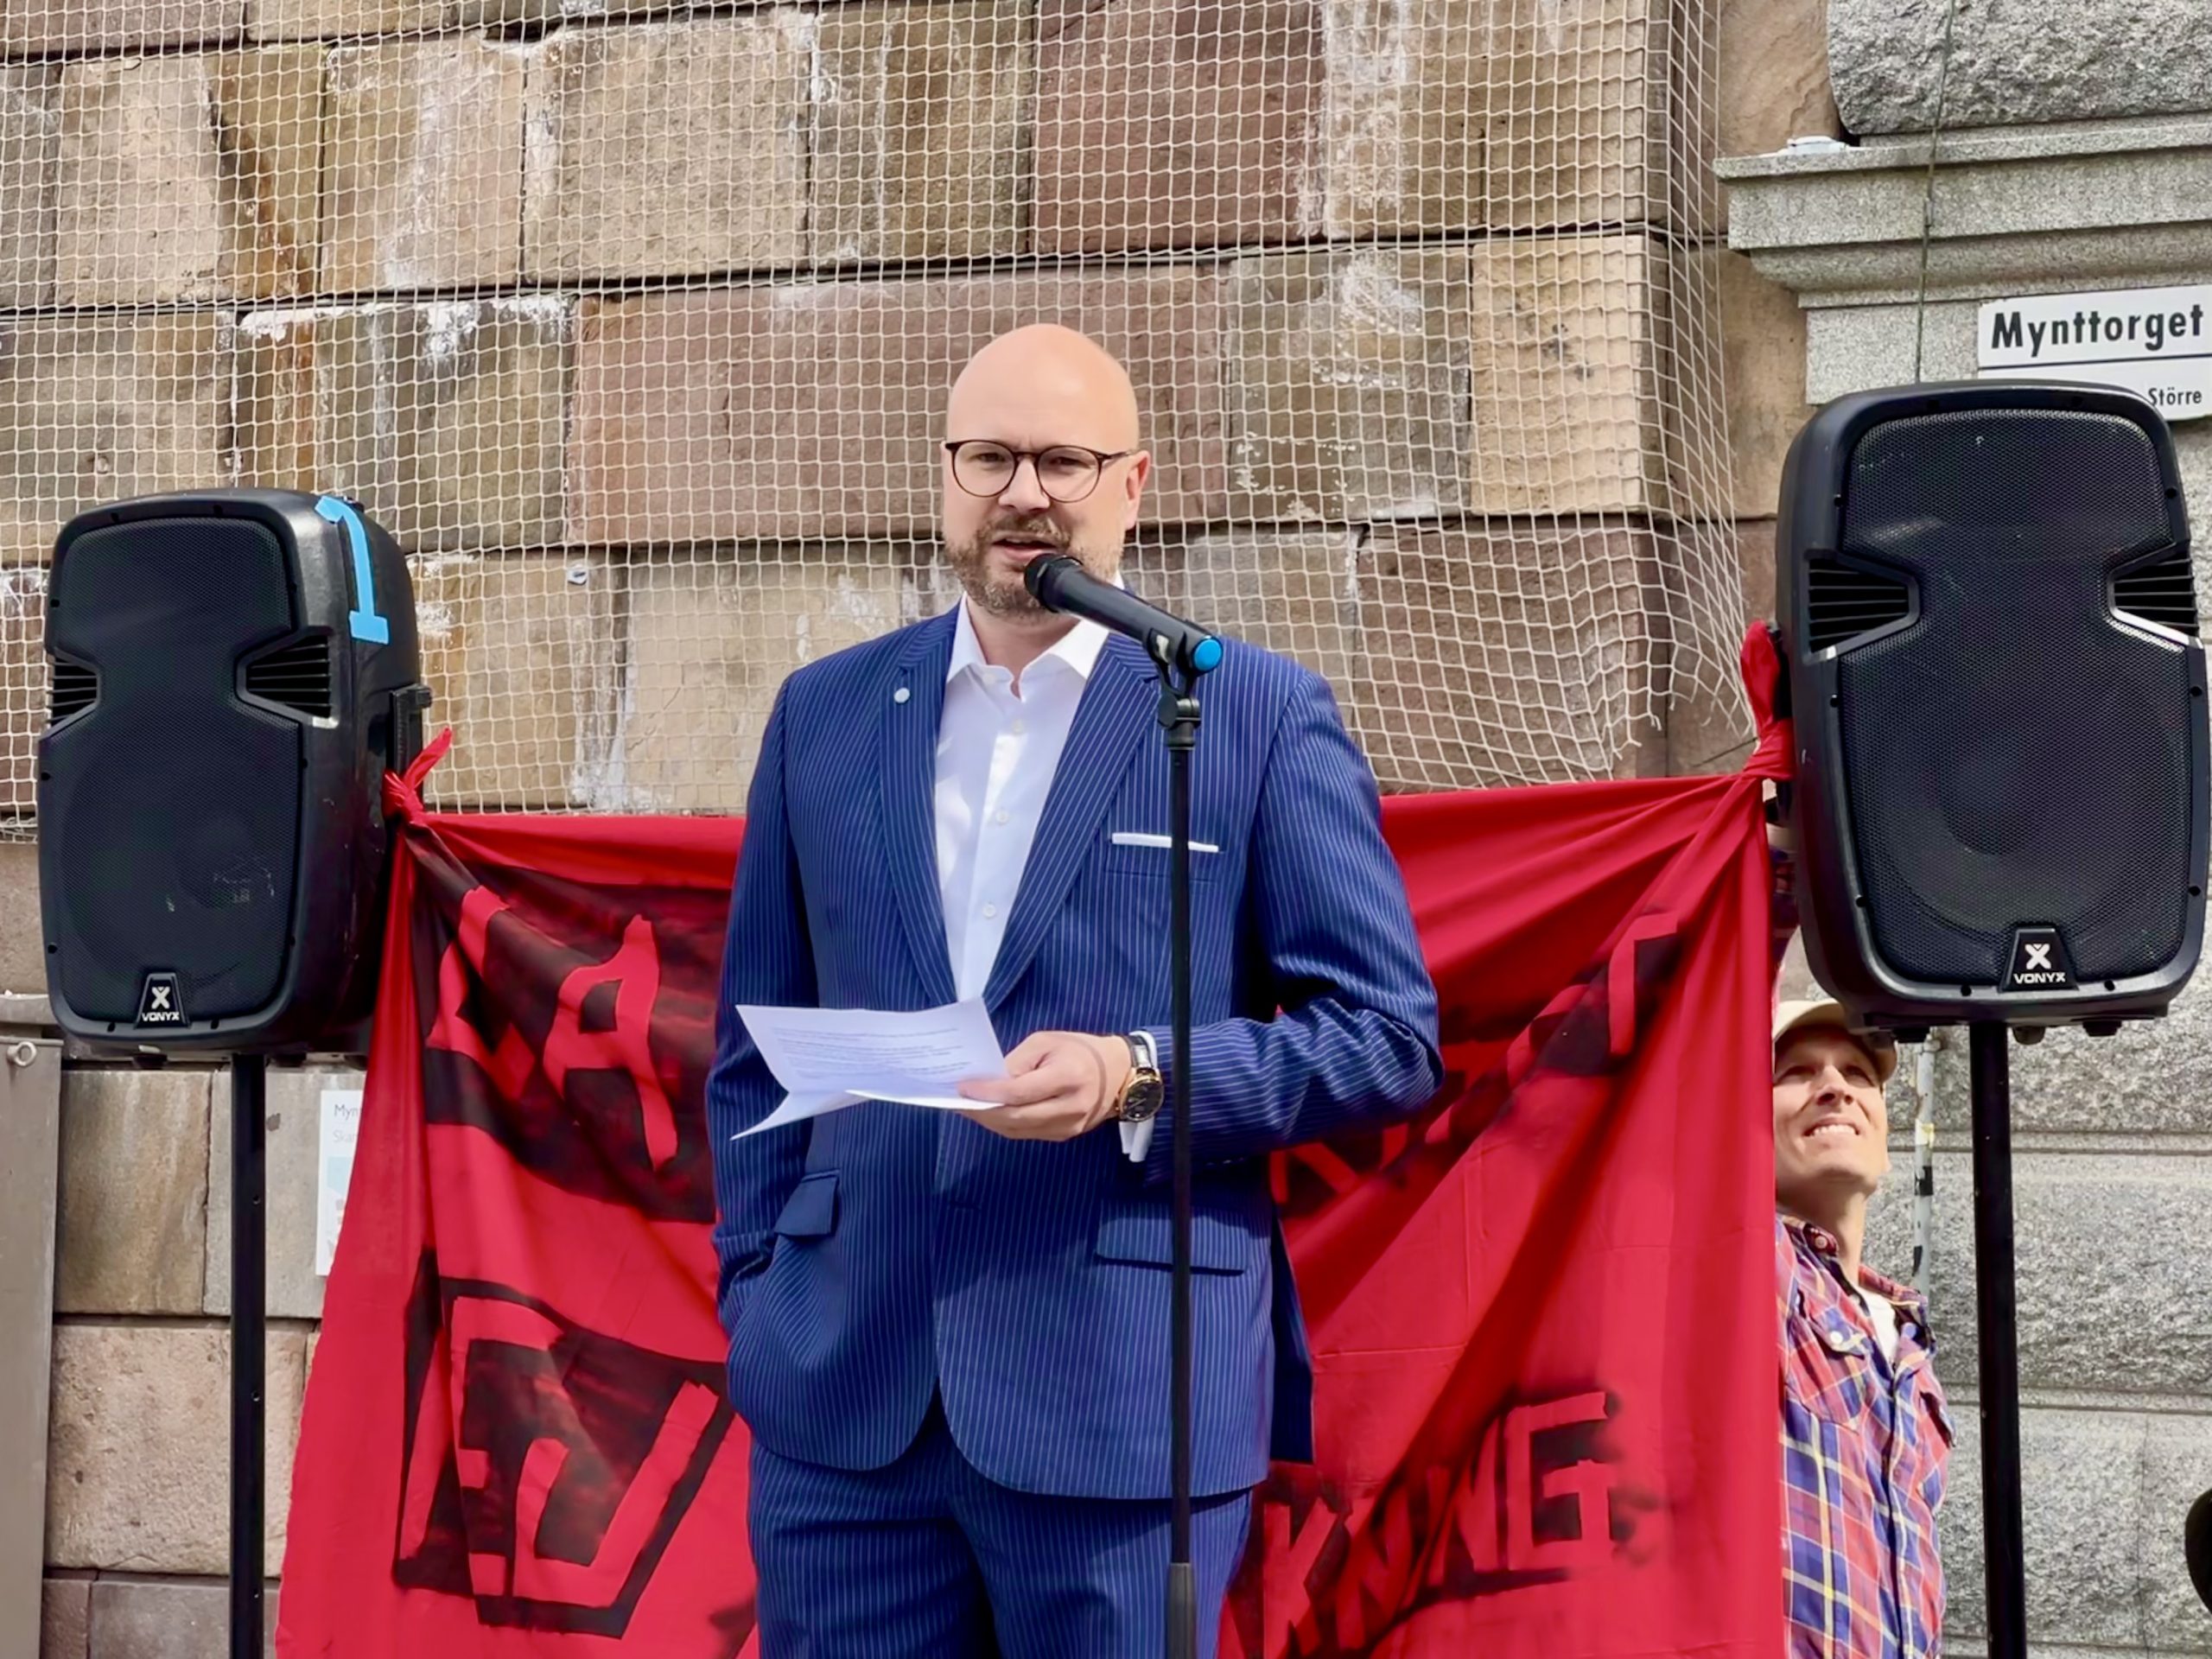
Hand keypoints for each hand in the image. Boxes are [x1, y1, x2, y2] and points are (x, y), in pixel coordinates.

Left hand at [958, 1031, 1130, 1141]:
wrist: (1118, 1072)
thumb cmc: (1079, 1049)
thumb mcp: (1047, 1041)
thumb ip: (1017, 1061)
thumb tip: (988, 1081)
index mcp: (1069, 1077)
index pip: (1021, 1092)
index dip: (989, 1092)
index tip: (963, 1088)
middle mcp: (1071, 1107)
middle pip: (1016, 1117)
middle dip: (982, 1111)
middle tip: (957, 1102)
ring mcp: (1070, 1126)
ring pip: (1019, 1130)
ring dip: (989, 1121)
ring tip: (968, 1108)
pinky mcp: (1066, 1136)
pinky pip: (1027, 1134)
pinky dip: (1005, 1125)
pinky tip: (990, 1113)